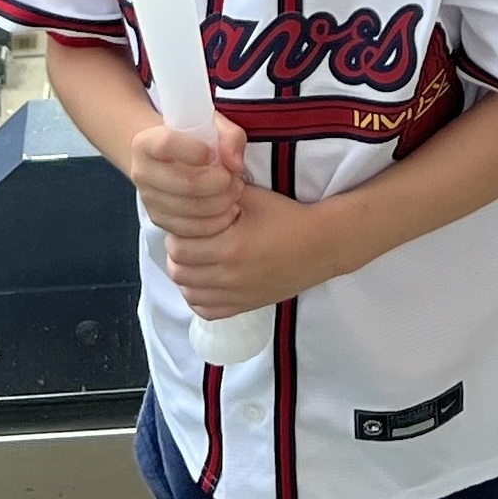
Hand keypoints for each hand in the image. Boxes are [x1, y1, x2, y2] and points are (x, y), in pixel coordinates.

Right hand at [124, 120, 244, 242]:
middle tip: (236, 178)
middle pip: (184, 183)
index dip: (195, 150)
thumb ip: (230, 137)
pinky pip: (190, 229)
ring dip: (221, 203)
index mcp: (146, 142)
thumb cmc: (195, 140)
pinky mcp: (160, 220)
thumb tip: (235, 164)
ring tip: (235, 192)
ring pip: (189, 209)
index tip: (214, 154)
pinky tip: (228, 210)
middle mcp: (142, 172)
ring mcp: (149, 199)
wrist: (174, 159)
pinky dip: (215, 223)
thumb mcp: (214, 127)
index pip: (166, 144)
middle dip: (220, 183)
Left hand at [163, 182, 347, 323]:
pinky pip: (206, 311)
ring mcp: (236, 296)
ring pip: (188, 293)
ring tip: (198, 259)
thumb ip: (219, 192)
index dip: (176, 234)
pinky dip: (200, 297)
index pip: (178, 248)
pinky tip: (208, 280)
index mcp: (230, 246)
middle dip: (179, 254)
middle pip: (179, 272)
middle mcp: (230, 276)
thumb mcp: (253, 196)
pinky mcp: (244, 306)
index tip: (186, 224)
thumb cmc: (287, 217)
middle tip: (190, 240)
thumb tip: (192, 187)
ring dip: (187, 276)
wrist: (321, 246)